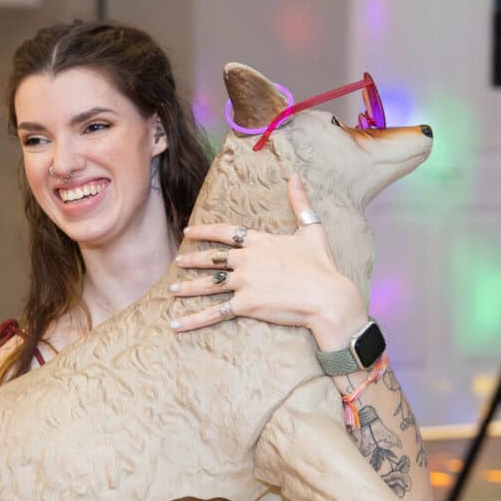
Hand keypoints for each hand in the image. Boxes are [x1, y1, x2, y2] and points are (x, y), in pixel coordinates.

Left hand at [169, 174, 365, 349]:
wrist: (326, 296)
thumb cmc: (321, 265)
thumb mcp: (312, 229)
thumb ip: (300, 202)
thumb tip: (296, 176)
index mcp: (259, 241)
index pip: (225, 232)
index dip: (204, 231)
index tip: (189, 231)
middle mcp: (247, 260)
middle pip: (212, 258)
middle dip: (193, 260)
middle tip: (178, 262)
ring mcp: (244, 282)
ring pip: (209, 284)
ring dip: (189, 287)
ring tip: (174, 289)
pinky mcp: (246, 305)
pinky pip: (215, 313)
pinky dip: (194, 320)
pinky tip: (177, 324)